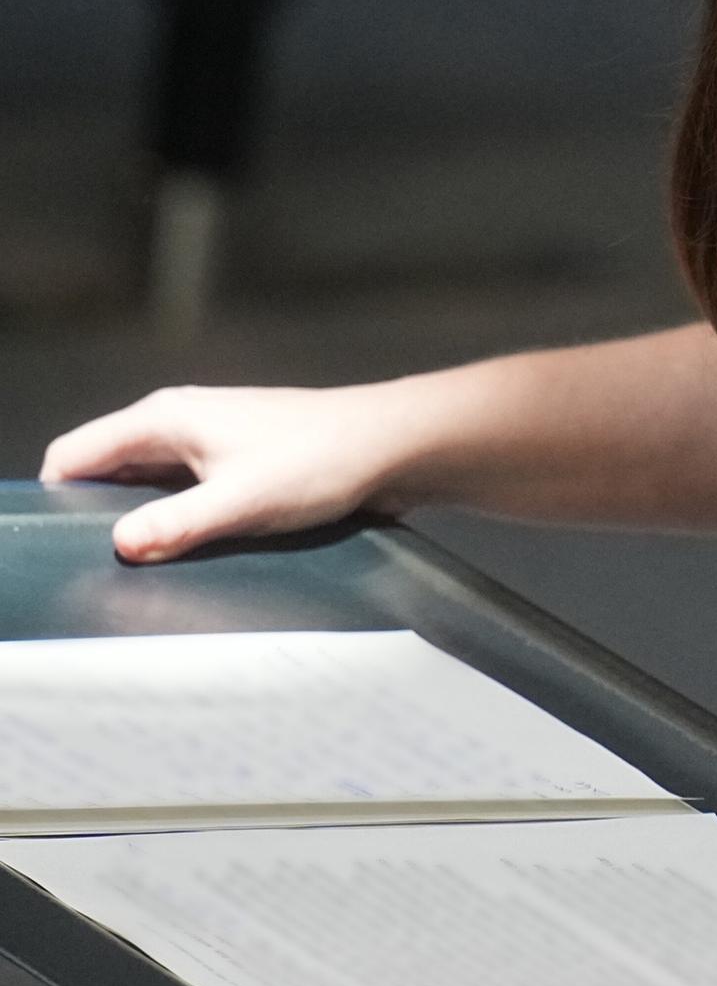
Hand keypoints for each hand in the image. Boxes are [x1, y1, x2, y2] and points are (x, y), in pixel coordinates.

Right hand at [39, 383, 407, 561]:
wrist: (391, 444)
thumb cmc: (321, 460)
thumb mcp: (240, 502)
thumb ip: (174, 525)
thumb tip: (119, 546)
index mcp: (164, 419)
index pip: (73, 453)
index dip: (55, 499)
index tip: (60, 546)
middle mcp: (179, 421)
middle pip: (105, 470)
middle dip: (95, 514)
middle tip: (104, 567)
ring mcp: (209, 439)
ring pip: (147, 483)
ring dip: (142, 519)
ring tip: (147, 563)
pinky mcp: (237, 458)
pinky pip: (184, 489)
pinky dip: (177, 515)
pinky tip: (188, 549)